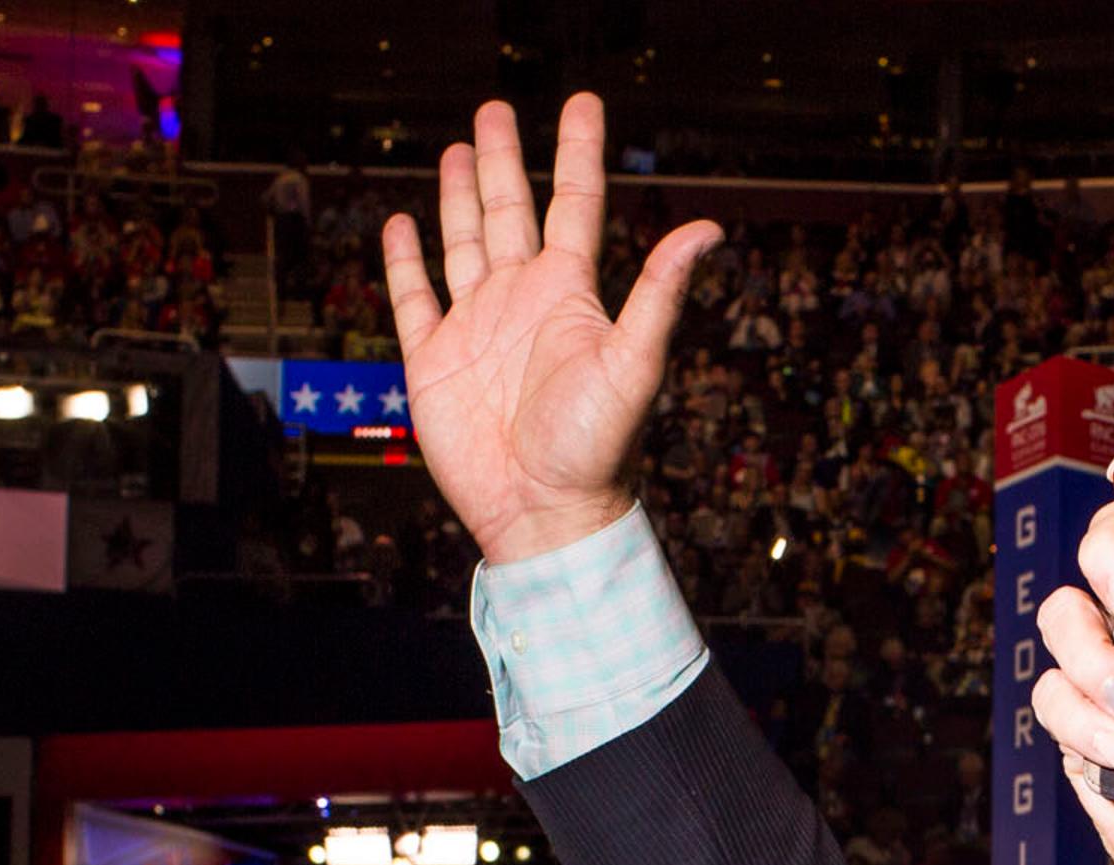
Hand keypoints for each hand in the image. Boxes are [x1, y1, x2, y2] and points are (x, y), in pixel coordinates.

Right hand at [383, 92, 719, 564]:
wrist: (543, 513)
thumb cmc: (597, 447)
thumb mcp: (635, 362)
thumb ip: (661, 292)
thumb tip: (710, 226)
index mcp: (571, 294)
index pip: (575, 203)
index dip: (577, 152)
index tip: (582, 102)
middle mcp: (523, 300)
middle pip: (509, 211)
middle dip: (502, 161)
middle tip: (494, 109)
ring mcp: (477, 327)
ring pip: (463, 244)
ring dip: (459, 198)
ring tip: (458, 149)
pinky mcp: (434, 361)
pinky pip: (415, 299)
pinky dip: (406, 261)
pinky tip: (402, 226)